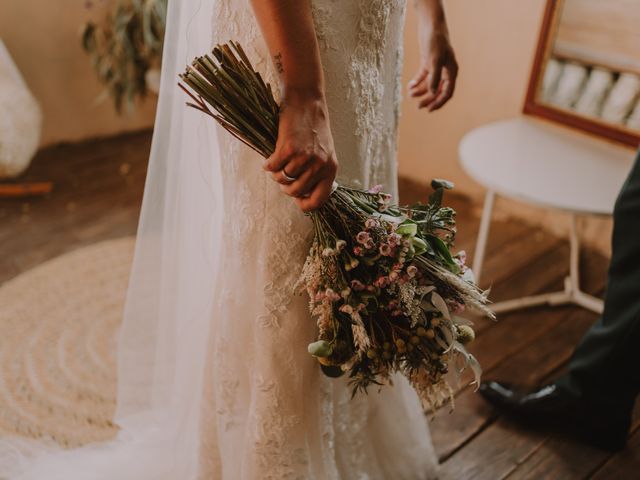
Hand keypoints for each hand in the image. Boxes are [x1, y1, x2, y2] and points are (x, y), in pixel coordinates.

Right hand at [263, 90, 337, 211]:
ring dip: (276, 174)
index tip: (296, 200)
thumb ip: (317, 172)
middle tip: (282, 176)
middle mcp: (319, 165)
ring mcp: (304, 158)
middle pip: (296, 191)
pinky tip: (269, 160)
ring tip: (277, 164)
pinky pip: (273, 167)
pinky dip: (268, 165)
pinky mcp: (289, 149)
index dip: (304, 204)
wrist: (306, 101)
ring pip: (283, 179)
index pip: (318, 200)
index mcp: (330, 169)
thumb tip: (300, 195)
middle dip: (285, 187)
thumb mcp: (323, 152)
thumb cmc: (313, 128)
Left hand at [409, 23, 457, 111]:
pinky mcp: (428, 62)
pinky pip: (423, 76)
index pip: (447, 92)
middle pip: (437, 91)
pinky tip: (409, 86)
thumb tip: (432, 93)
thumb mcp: (434, 61)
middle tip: (418, 107)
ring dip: (420, 91)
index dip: (439, 102)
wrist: (431, 25)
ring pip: (429, 84)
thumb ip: (434, 78)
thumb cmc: (436, 42)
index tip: (429, 110)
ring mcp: (436, 67)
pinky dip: (416, 82)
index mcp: (452, 72)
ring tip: (410, 95)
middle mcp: (445, 71)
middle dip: (428, 99)